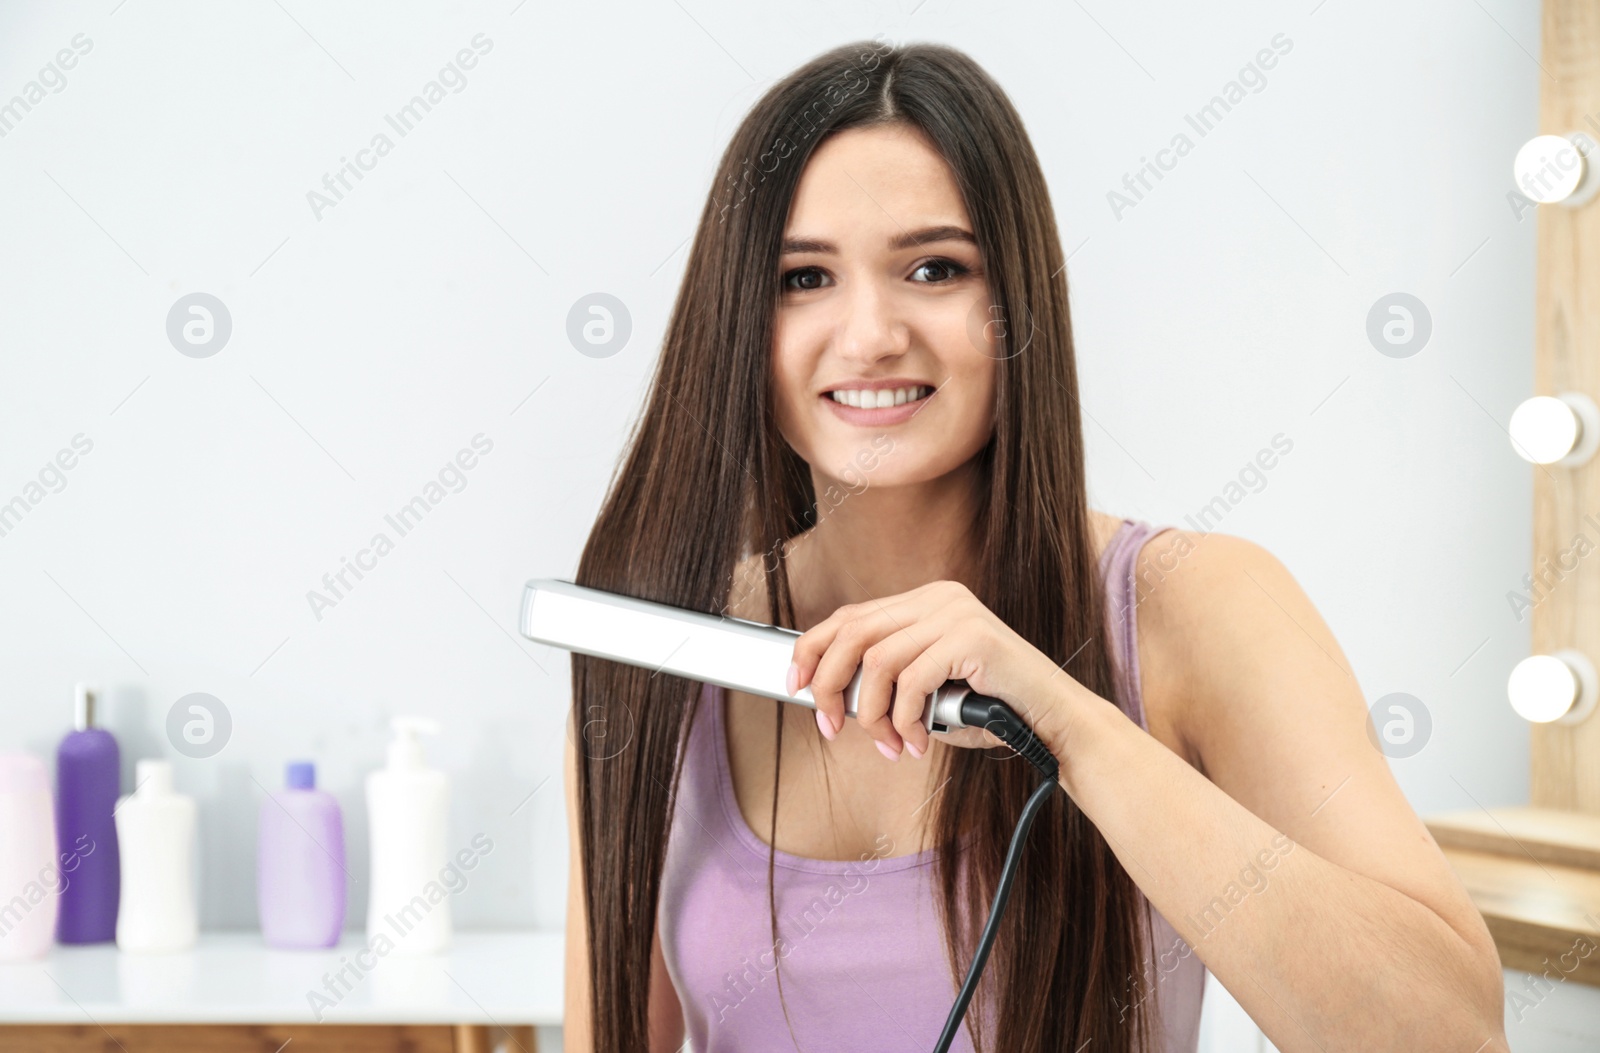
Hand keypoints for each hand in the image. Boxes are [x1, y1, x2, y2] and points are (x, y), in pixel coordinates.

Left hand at [787, 580, 1077, 760]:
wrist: (1052, 722)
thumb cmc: (989, 711)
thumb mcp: (926, 691)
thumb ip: (885, 681)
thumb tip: (825, 694)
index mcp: (925, 601)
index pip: (849, 616)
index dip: (813, 651)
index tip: (797, 688)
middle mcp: (938, 597)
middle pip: (852, 633)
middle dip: (830, 686)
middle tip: (833, 729)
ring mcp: (955, 613)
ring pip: (877, 662)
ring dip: (873, 716)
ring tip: (891, 745)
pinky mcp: (972, 637)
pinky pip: (912, 682)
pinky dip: (906, 721)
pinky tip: (918, 742)